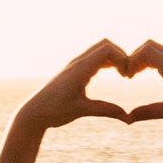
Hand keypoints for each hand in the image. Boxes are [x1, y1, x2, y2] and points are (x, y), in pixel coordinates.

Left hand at [17, 40, 131, 129]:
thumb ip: (106, 110)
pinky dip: (107, 62)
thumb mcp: (82, 110)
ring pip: (100, 50)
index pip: (107, 49)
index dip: (123, 58)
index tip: (127, 76)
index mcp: (80, 68)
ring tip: (123, 75)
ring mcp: (75, 65)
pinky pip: (94, 58)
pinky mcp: (73, 70)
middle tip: (128, 74)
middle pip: (105, 45)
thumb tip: (128, 118)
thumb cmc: (54, 111)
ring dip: (114, 58)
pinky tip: (113, 74)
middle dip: (121, 55)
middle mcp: (78, 62)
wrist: (33, 112)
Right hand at [125, 41, 162, 128]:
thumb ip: (148, 113)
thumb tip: (127, 119)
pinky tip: (148, 75)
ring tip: (134, 75)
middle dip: (135, 56)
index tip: (127, 77)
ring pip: (157, 50)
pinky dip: (152, 61)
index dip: (132, 60)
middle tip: (128, 74)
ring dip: (143, 58)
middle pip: (150, 46)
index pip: (147, 51)